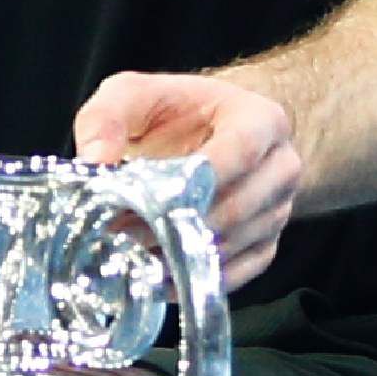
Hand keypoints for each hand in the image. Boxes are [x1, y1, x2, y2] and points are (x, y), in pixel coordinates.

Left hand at [73, 70, 302, 290]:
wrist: (209, 133)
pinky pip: (234, 276)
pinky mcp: (264, 246)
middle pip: (235, 209)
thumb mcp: (132, 95)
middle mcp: (281, 167)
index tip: (142, 202)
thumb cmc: (174, 113)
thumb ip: (106, 118)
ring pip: (230, 246)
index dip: (190, 182)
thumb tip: (95, 163)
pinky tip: (152, 276)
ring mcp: (277, 212)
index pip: (238, 154)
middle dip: (175, 225)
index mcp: (261, 120)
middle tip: (121, 234)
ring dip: (178, 255)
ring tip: (130, 251)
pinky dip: (191, 280)